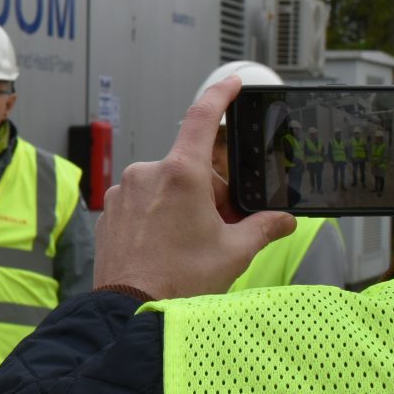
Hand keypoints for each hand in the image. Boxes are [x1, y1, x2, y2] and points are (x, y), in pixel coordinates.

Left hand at [94, 76, 295, 300]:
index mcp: (180, 174)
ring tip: (191, 242)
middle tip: (221, 223)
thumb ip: (263, 228)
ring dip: (182, 203)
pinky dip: (158, 215)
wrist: (130, 309)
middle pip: (189, 166)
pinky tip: (166, 246)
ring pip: (164, 186)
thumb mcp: (234, 252)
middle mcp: (147, 174)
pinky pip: (142, 202)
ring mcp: (124, 191)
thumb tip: (283, 220)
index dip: (220, 95)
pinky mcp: (111, 210)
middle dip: (210, 189)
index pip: (202, 117)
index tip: (232, 83)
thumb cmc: (179, 281)